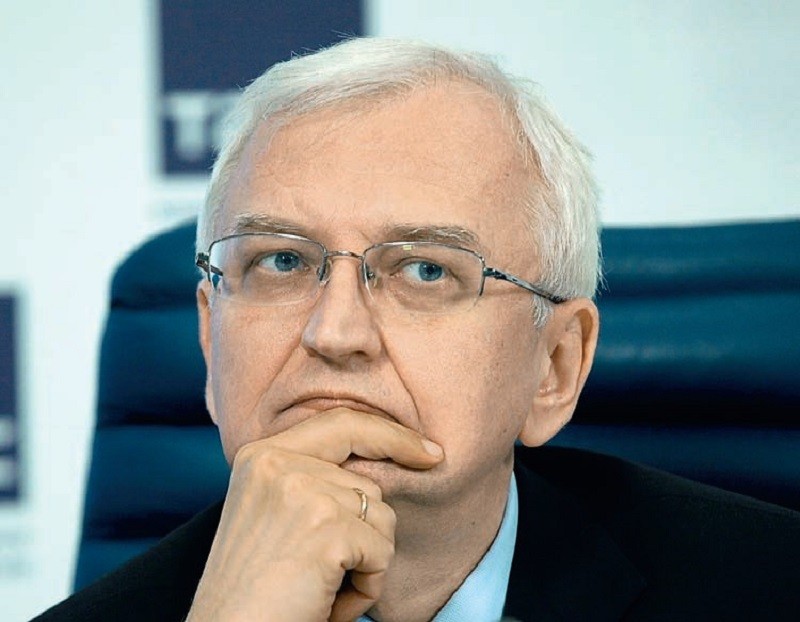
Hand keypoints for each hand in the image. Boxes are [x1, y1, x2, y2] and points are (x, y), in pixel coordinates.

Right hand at [186, 409, 443, 621]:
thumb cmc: (254, 589)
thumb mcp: (270, 512)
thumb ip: (311, 478)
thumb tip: (384, 465)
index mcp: (261, 455)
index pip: (343, 423)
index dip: (392, 434)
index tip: (430, 451)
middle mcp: (279, 464)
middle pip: (368, 484)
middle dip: (364, 534)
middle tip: (326, 572)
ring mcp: (303, 492)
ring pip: (381, 518)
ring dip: (365, 562)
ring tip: (320, 587)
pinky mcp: (327, 530)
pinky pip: (382, 554)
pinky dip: (366, 587)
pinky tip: (327, 602)